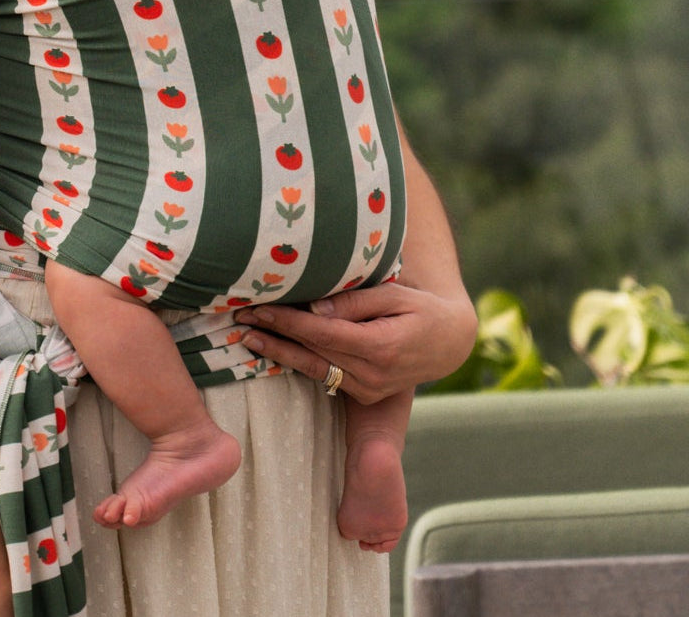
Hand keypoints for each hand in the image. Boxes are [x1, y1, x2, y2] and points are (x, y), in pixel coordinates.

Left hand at [237, 281, 476, 404]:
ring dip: (278, 354)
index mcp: (381, 347)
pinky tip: (275, 350)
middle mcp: (373, 375)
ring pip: (314, 369)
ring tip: (247, 338)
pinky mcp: (364, 395)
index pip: (322, 333)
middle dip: (273, 337)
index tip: (259, 308)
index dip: (287, 321)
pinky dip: (299, 362)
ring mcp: (368, 389)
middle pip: (312, 353)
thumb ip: (356, 302)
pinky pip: (325, 376)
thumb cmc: (419, 308)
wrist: (448, 342)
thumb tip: (315, 310)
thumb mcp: (394, 294)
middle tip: (240, 322)